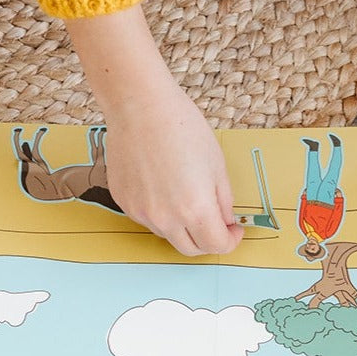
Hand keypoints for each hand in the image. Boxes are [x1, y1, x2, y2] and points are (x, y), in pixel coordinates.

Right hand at [102, 76, 242, 256]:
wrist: (140, 106)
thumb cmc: (181, 127)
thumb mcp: (217, 164)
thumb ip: (223, 200)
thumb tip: (225, 220)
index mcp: (195, 209)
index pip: (216, 246)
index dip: (230, 240)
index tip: (233, 230)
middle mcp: (165, 218)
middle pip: (190, 249)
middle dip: (207, 239)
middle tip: (214, 220)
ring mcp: (141, 213)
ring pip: (167, 233)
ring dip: (182, 224)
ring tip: (184, 190)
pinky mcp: (123, 202)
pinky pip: (146, 218)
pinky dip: (159, 211)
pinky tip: (161, 182)